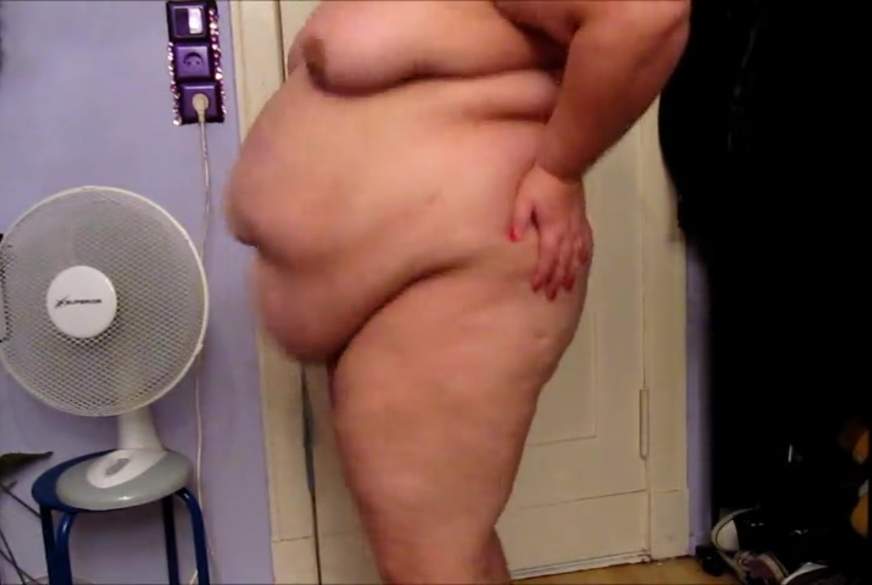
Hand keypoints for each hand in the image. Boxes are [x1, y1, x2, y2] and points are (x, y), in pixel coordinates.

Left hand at [510, 164, 590, 299]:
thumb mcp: (523, 200)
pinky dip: (583, 255)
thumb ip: (519, 221)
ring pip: (575, 256)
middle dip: (556, 281)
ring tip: (567, 287)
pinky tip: (582, 263)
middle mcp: (566, 232)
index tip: (537, 288)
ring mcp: (576, 226)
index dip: (542, 275)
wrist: (563, 164)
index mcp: (551, 230)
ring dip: (570, 273)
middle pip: (562, 263)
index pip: (546, 260)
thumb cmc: (540, 181)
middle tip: (551, 296)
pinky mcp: (581, 219)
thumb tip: (513, 239)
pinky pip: (585, 242)